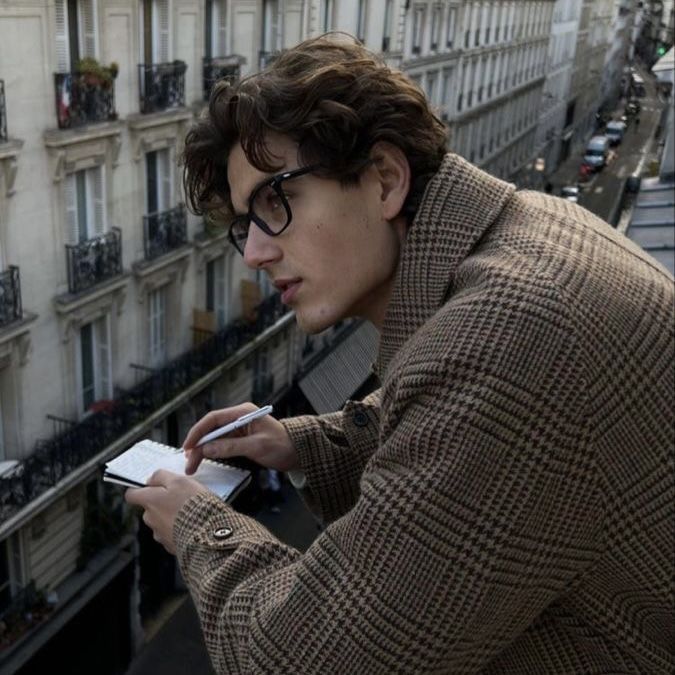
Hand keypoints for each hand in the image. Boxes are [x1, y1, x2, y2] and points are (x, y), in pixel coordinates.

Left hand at [125, 470, 206, 553]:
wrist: (206, 533)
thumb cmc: (193, 505)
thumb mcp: (179, 481)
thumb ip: (161, 477)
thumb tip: (151, 479)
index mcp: (150, 501)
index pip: (132, 495)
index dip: (140, 489)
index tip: (151, 486)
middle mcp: (150, 519)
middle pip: (150, 508)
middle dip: (162, 503)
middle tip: (180, 497)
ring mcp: (159, 534)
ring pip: (161, 521)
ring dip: (172, 517)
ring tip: (190, 512)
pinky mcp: (170, 545)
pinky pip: (172, 534)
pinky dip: (179, 529)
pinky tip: (192, 524)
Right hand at [182, 403, 296, 474]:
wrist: (298, 452)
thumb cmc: (282, 446)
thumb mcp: (257, 446)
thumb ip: (231, 447)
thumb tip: (207, 450)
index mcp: (243, 412)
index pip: (214, 419)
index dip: (198, 432)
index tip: (188, 447)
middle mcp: (239, 417)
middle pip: (211, 429)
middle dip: (198, 445)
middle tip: (188, 462)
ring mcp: (239, 428)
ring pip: (214, 437)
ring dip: (203, 450)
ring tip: (192, 465)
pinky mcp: (241, 438)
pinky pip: (221, 443)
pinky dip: (212, 452)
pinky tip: (204, 460)